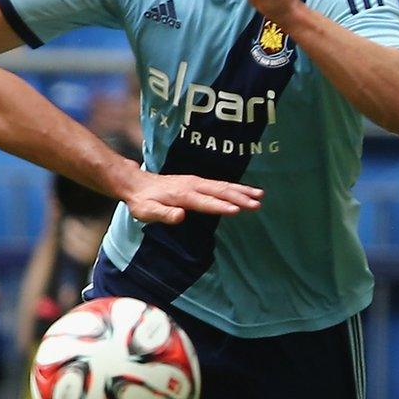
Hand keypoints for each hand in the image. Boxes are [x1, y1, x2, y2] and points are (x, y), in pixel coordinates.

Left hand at [121, 169, 262, 225]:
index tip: (237, 210)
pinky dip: (235, 187)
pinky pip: (220, 184)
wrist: (137, 183)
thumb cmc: (143, 201)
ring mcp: (196, 181)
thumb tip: (180, 216)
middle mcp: (193, 185)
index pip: (205, 202)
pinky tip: (247, 191)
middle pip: (220, 191)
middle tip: (257, 205)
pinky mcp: (198, 181)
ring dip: (242, 191)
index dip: (221, 206)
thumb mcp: (147, 212)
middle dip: (239, 198)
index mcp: (182, 195)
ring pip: (223, 186)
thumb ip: (164, 214)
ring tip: (260, 196)